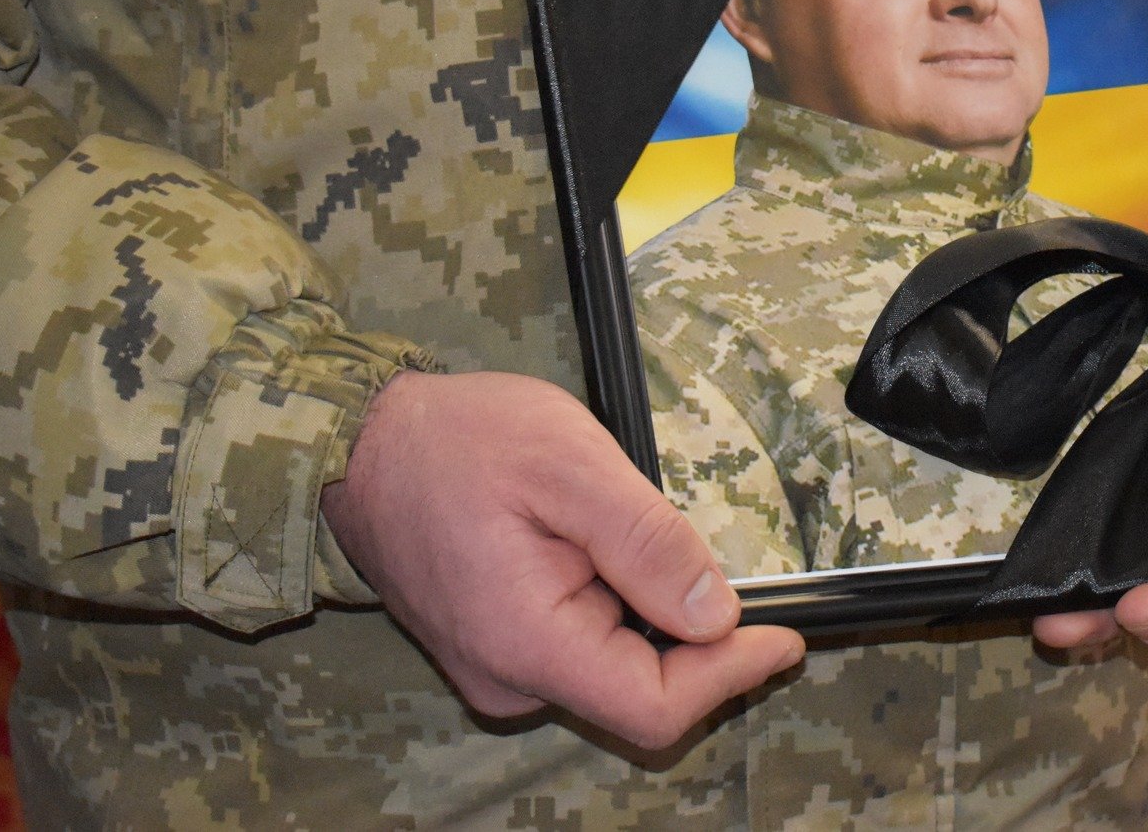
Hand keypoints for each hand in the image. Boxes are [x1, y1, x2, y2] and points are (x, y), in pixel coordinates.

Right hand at [321, 370, 803, 748]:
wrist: (362, 441)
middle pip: (641, 695)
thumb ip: (648, 542)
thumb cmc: (458, 441)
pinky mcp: (498, 649)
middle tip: (736, 578)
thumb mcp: (572, 466)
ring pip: (615, 671)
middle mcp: (509, 678)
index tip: (785, 635)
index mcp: (526, 643)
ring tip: (641, 539)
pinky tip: (610, 553)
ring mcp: (498, 669)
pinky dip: (619, 612)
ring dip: (655, 620)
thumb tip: (717, 612)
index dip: (731, 675)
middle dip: (701, 646)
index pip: (654, 706)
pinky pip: (581, 649)